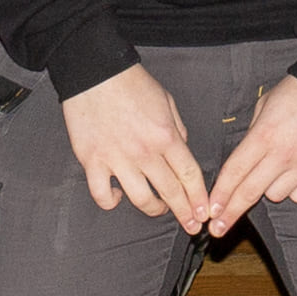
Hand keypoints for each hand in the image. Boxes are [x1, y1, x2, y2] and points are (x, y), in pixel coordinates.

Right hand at [61, 63, 214, 226]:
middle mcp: (144, 152)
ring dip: (154, 210)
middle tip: (191, 225)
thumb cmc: (131, 82)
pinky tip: (118, 197)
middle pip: (171, 192)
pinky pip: (102, 194)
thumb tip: (182, 150)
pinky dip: (112, 201)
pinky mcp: (92, 161)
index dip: (199, 198)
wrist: (94, 71)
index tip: (204, 213)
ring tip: (159, 210)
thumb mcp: (166, 100)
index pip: (189, 175)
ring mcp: (117, 159)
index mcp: (165, 135)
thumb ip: (178, 128)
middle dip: (185, 213)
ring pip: (141, 199)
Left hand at [200, 75, 296, 234]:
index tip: (210, 211)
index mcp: (264, 135)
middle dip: (230, 213)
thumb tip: (244, 158)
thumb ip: (253, 134)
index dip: (220, 194)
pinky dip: (293, 190)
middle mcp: (283, 155)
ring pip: (275, 196)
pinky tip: (292, 175)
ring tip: (272, 170)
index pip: (235, 172)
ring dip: (267, 189)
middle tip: (216, 228)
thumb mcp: (265, 104)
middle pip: (250, 193)